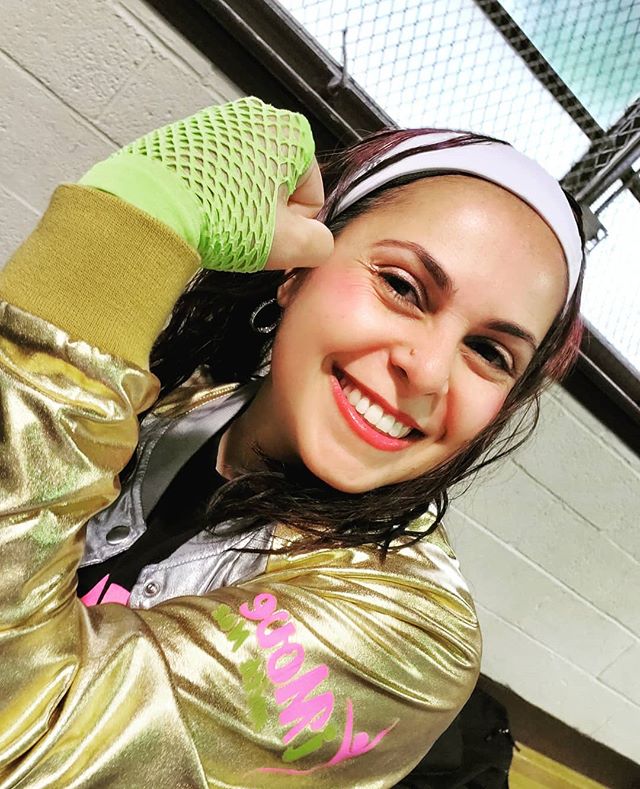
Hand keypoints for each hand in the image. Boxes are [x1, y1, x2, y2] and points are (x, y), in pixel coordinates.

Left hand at [81, 97, 332, 272]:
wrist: (153, 206)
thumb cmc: (218, 215)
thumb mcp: (290, 244)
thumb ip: (320, 245)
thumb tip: (317, 244)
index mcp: (292, 134)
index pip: (311, 198)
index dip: (294, 229)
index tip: (271, 238)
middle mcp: (258, 117)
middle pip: (278, 187)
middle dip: (265, 215)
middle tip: (243, 231)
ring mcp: (220, 122)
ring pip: (247, 182)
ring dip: (238, 206)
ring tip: (218, 221)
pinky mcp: (189, 134)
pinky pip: (215, 175)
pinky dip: (212, 194)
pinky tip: (201, 210)